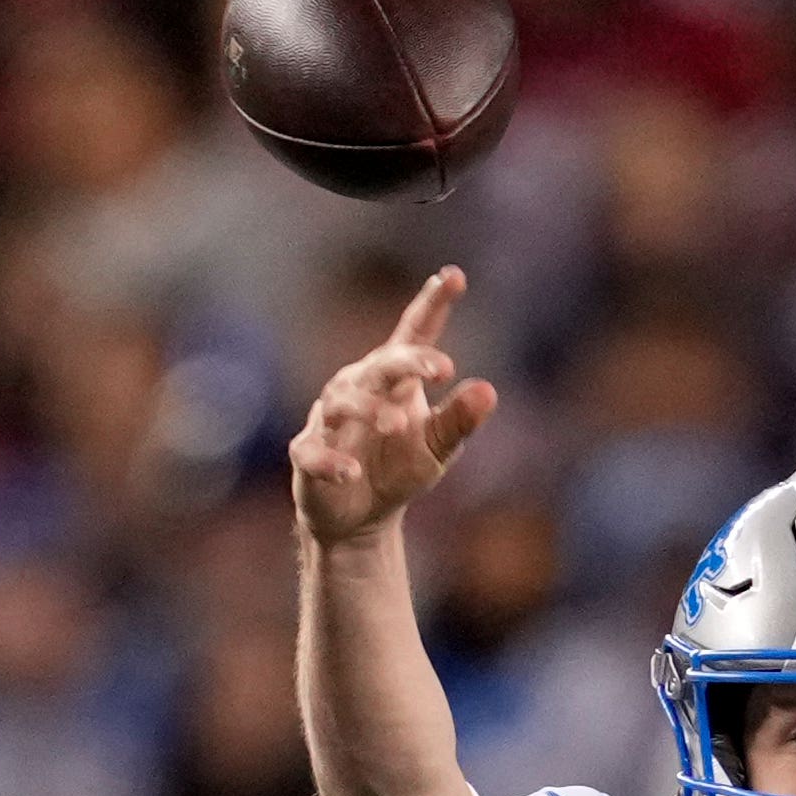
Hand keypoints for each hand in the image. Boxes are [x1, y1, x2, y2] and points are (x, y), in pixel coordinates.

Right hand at [291, 271, 498, 548]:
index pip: (414, 335)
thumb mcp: (436, 447)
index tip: (454, 276)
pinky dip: (331, 461)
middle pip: (380, 365)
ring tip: (397, 425)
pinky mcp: (307, 455)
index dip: (431, 304)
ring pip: (341, 402)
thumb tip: (488, 391)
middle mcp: (358, 388)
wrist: (359, 519)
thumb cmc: (397, 470)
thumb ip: (458, 420)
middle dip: (407, 361)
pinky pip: (313, 452)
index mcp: (393, 380)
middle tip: (441, 368)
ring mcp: (328, 421)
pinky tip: (352, 472)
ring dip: (369, 410)